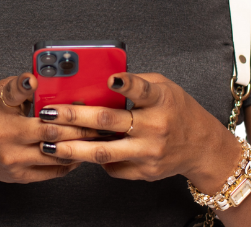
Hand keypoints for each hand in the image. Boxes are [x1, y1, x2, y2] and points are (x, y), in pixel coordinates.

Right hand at [0, 73, 99, 183]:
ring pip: (56, 153)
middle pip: (50, 131)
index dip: (26, 86)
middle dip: (79, 125)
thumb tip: (41, 77)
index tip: (35, 79)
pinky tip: (83, 151)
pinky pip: (53, 171)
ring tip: (98, 137)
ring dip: (80, 145)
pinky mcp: (21, 176)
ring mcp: (14, 160)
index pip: (14, 95)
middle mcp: (5, 138)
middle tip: (99, 119)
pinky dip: (71, 161)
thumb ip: (19, 87)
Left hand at [37, 73, 242, 187]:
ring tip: (49, 144)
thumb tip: (99, 83)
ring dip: (72, 148)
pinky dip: (94, 160)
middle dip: (73, 117)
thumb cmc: (178, 112)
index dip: (126, 84)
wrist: (202, 147)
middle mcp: (156, 127)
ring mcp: (150, 152)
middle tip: (48, 114)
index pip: (142, 90)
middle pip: (108, 122)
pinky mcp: (145, 171)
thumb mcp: (164, 88)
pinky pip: (113, 167)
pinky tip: (78, 154)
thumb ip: (136, 84)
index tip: (109, 79)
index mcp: (161, 100)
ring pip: (104, 152)